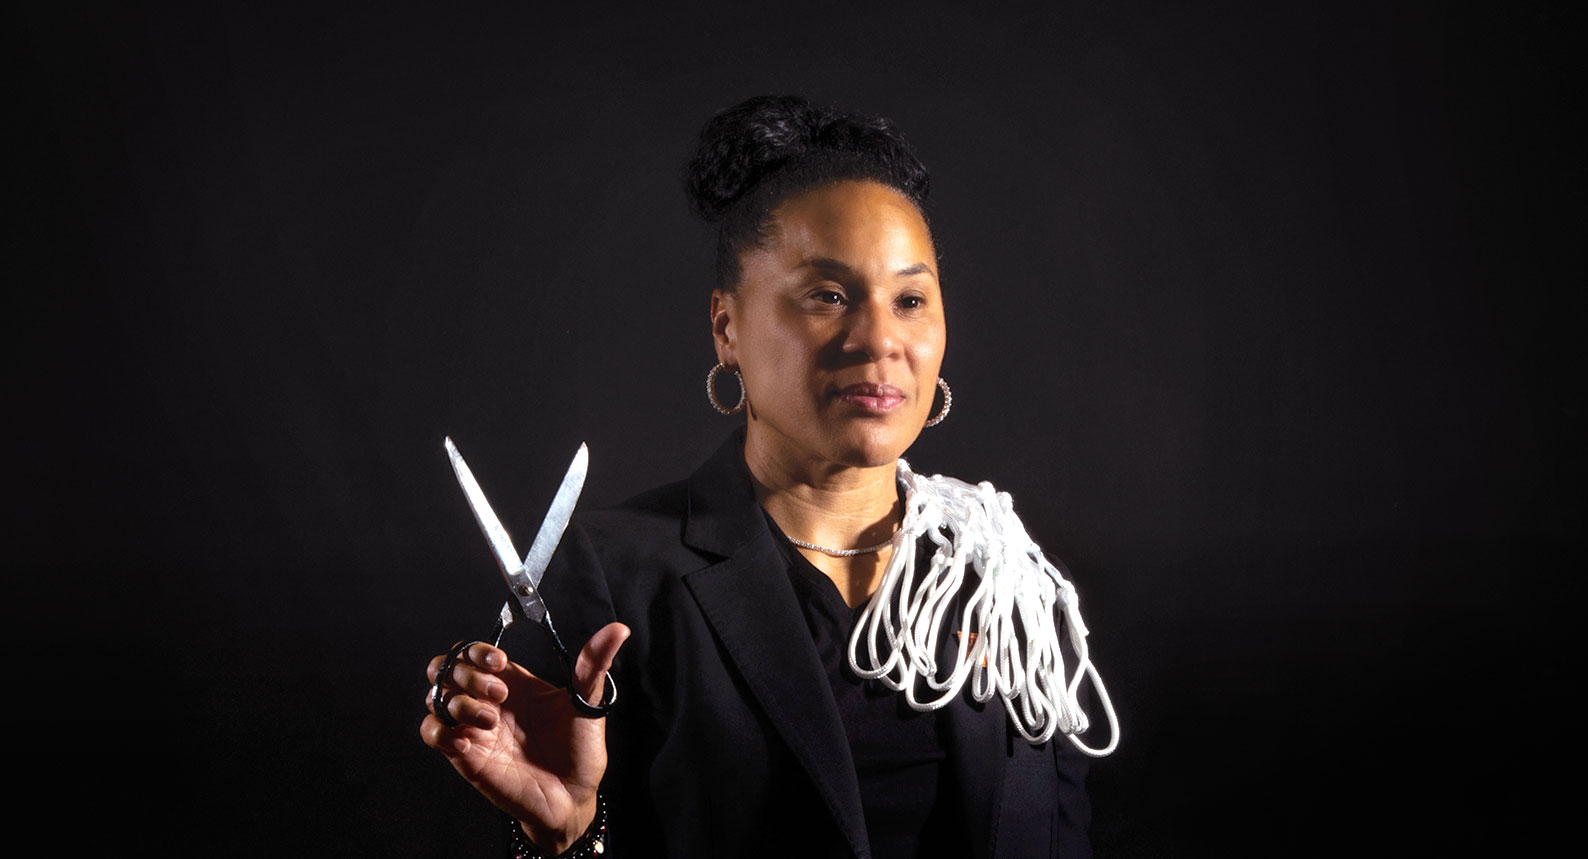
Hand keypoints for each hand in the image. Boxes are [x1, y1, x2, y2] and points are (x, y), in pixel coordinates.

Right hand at [421, 622, 629, 852]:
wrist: (574, 796)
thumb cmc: (579, 750)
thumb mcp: (588, 703)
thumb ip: (594, 665)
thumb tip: (618, 630)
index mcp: (512, 681)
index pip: (473, 650)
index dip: (478, 650)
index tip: (500, 663)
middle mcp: (487, 700)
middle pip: (445, 667)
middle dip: (465, 673)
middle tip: (499, 694)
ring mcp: (473, 727)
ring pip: (435, 698)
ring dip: (457, 702)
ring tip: (491, 722)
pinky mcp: (465, 755)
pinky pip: (432, 733)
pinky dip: (442, 731)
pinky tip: (470, 741)